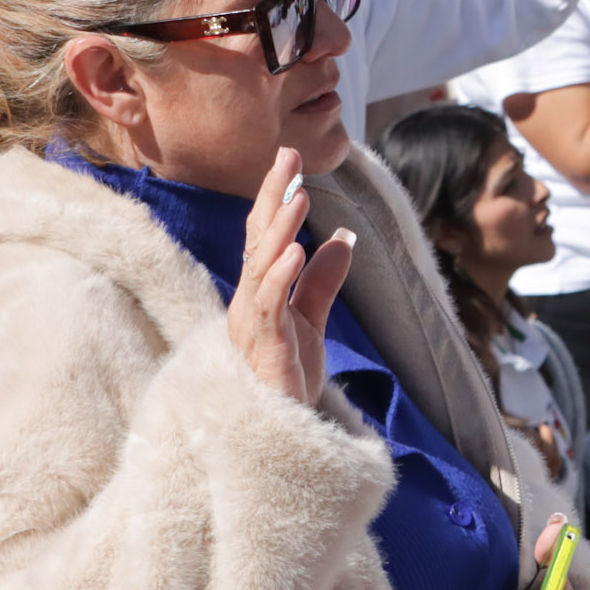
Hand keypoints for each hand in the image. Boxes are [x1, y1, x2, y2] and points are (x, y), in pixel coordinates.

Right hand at [226, 148, 355, 406]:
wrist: (282, 431)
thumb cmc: (286, 377)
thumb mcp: (311, 321)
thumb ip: (322, 282)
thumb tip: (342, 239)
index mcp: (258, 293)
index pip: (265, 235)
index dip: (275, 196)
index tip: (290, 158)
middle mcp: (247, 303)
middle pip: (257, 241)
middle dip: (272, 198)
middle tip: (288, 159)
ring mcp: (251, 325)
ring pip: (260, 268)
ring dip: (279, 231)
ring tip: (298, 197)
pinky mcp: (263, 348)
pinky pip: (269, 306)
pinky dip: (280, 277)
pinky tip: (296, 252)